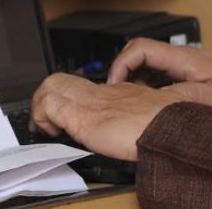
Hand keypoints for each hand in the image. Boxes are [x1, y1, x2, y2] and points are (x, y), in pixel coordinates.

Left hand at [31, 73, 182, 160]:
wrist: (170, 128)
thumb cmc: (167, 128)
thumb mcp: (151, 119)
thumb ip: (138, 119)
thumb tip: (132, 133)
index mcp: (120, 93)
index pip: (84, 87)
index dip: (69, 98)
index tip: (64, 118)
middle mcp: (104, 92)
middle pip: (63, 79)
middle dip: (48, 97)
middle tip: (48, 120)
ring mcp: (92, 100)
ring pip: (52, 85)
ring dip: (41, 106)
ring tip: (47, 127)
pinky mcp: (83, 114)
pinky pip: (49, 104)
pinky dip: (42, 116)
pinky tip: (51, 132)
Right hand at [108, 38, 211, 119]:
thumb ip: (179, 99)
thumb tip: (147, 101)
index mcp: (186, 58)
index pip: (141, 48)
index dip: (120, 65)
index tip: (115, 87)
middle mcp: (186, 58)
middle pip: (142, 57)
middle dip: (125, 77)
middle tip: (120, 102)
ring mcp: (191, 67)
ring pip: (152, 69)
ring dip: (139, 85)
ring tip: (136, 108)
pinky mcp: (197, 77)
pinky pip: (165, 79)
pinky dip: (154, 92)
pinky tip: (158, 110)